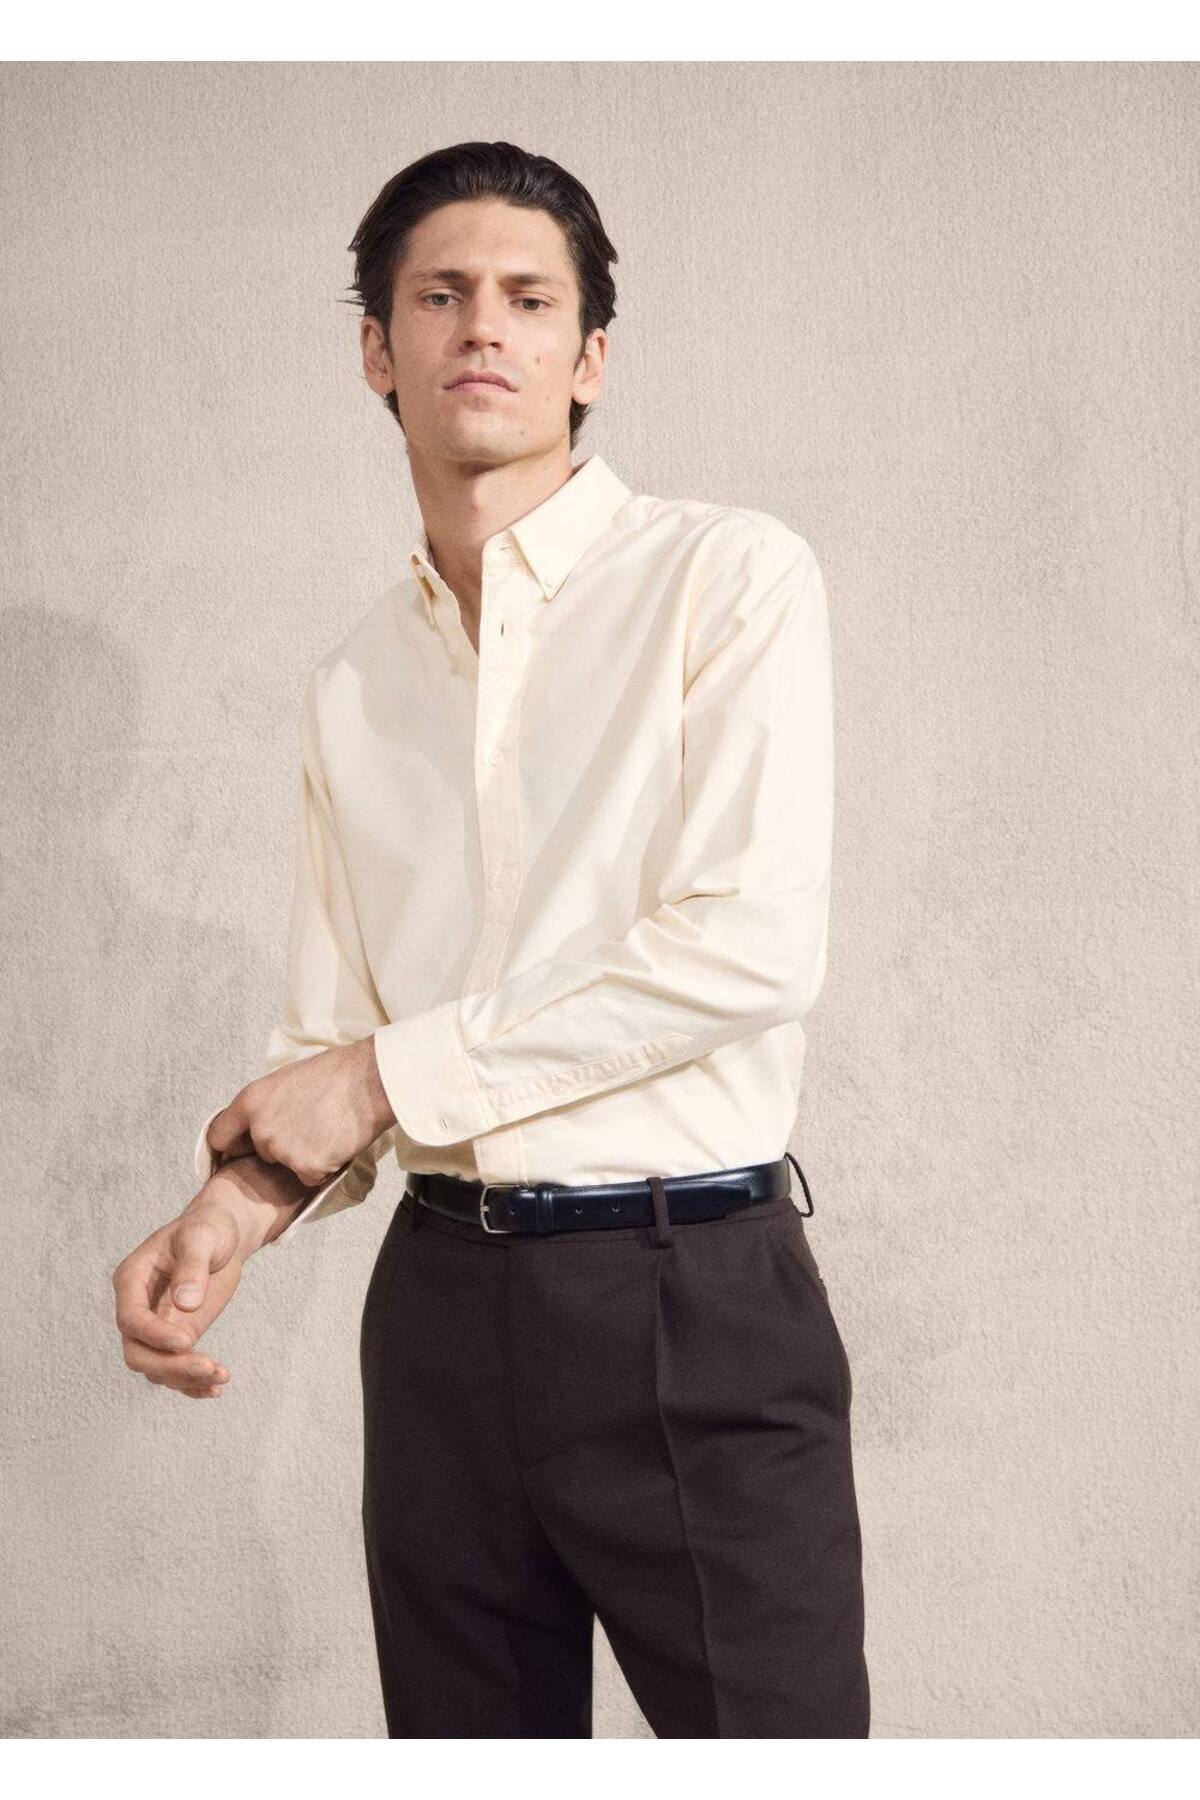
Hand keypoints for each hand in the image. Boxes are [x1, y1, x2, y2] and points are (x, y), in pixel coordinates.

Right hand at [110, 1183, 259, 1400]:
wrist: (222, 1236)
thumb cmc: (208, 1229)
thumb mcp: (202, 1237)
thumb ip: (192, 1266)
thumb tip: (185, 1303)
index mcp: (132, 1279)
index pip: (130, 1318)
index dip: (154, 1334)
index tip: (187, 1340)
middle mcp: (137, 1308)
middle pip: (137, 1352)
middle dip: (170, 1366)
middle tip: (209, 1367)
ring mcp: (155, 1327)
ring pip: (155, 1368)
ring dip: (185, 1379)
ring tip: (221, 1377)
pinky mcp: (176, 1339)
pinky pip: (174, 1370)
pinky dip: (192, 1384)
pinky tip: (215, 1388)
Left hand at [203, 1039, 395, 1189]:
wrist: (371, 1080)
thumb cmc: (336, 1072)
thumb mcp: (285, 1079)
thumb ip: (266, 1104)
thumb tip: (259, 1120)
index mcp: (249, 1101)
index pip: (219, 1136)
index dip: (231, 1145)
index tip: (238, 1152)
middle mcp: (260, 1128)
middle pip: (260, 1152)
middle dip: (280, 1148)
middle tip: (309, 1129)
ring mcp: (282, 1149)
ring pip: (287, 1166)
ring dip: (304, 1158)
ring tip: (327, 1132)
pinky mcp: (306, 1167)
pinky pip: (310, 1178)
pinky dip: (324, 1168)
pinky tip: (337, 1144)